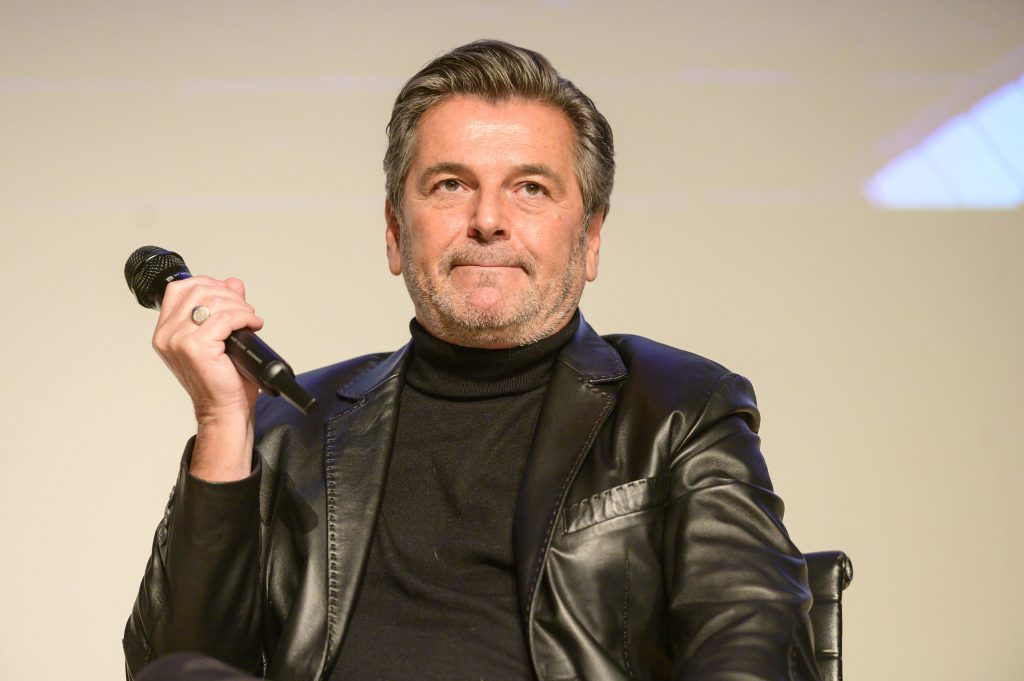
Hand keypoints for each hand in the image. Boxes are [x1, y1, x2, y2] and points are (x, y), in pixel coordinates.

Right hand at [152, 276, 263, 480]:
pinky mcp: (196, 347)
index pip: (179, 289)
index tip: (229, 296)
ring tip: (250, 320)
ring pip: (214, 302)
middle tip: (245, 311)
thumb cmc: (222, 379)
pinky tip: (253, 325)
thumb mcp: (220, 336)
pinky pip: (225, 318)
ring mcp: (178, 340)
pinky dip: (244, 317)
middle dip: (229, 295)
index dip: (207, 284)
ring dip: (239, 307)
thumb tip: (233, 282)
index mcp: (166, 331)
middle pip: (198, 290)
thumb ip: (223, 307)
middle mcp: (166, 335)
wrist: (224, 410)